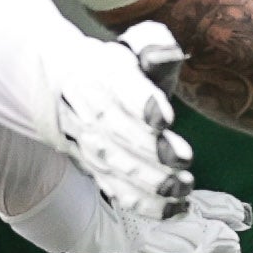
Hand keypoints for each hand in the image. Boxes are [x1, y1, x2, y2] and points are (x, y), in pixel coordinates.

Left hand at [51, 185, 246, 252]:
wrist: (75, 215)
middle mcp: (192, 237)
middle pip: (227, 247)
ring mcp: (178, 210)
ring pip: (220, 211)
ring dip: (233, 219)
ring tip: (242, 218)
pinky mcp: (161, 192)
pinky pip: (195, 192)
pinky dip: (207, 198)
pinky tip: (197, 197)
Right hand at [52, 35, 191, 219]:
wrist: (68, 87)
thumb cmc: (119, 69)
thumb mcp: (136, 46)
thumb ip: (154, 44)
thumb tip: (167, 53)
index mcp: (101, 74)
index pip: (119, 86)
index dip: (141, 103)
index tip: (164, 117)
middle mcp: (91, 111)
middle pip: (118, 133)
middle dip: (151, 150)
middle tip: (184, 159)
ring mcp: (91, 145)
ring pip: (117, 167)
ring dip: (151, 182)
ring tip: (184, 186)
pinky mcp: (98, 171)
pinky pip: (118, 191)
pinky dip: (145, 204)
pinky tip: (175, 209)